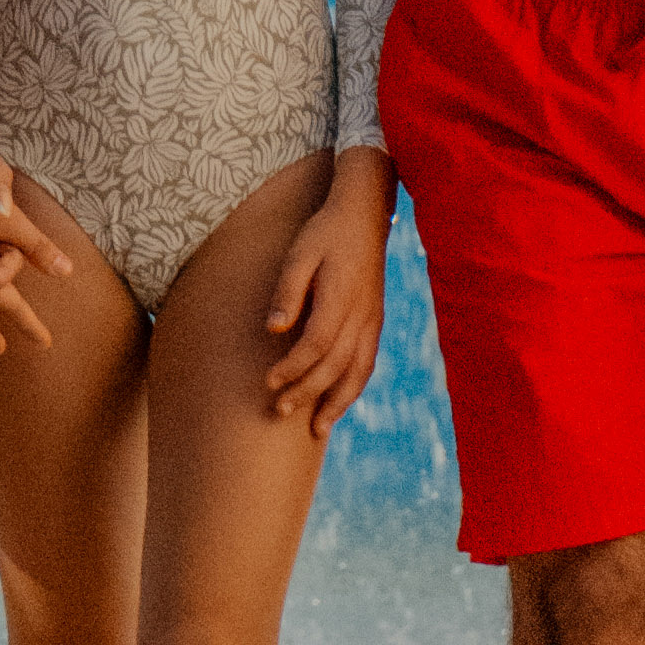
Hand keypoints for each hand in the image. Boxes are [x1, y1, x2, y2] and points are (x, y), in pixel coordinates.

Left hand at [258, 165, 387, 425]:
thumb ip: (287, 291)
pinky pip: (368, 363)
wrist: (365, 214)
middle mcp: (361, 314)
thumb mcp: (299, 253)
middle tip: (278, 412)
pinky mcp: (376, 321)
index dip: (292, 368)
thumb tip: (274, 330)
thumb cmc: (325, 232)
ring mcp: (373, 319)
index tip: (268, 383)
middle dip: (307, 392)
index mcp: (340, 297)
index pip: (316, 344)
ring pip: (358, 371)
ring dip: (337, 403)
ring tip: (317, 430)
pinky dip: (354, 388)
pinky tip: (339, 403)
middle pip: (335, 365)